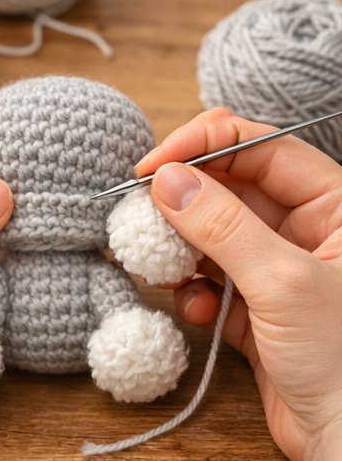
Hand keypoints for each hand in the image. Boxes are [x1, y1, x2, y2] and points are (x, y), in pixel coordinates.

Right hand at [138, 109, 341, 460]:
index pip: (262, 148)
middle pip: (231, 189)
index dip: (204, 147)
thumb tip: (168, 179)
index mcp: (336, 206)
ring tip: (162, 267)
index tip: (152, 166)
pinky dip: (193, 293)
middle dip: (184, 202)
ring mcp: (281, 273)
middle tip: (140, 215)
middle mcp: (310, 232)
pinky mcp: (259, 313)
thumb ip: (222, 225)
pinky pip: (212, 284)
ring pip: (214, 237)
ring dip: (181, 250)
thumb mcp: (283, 281)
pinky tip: (194, 309)